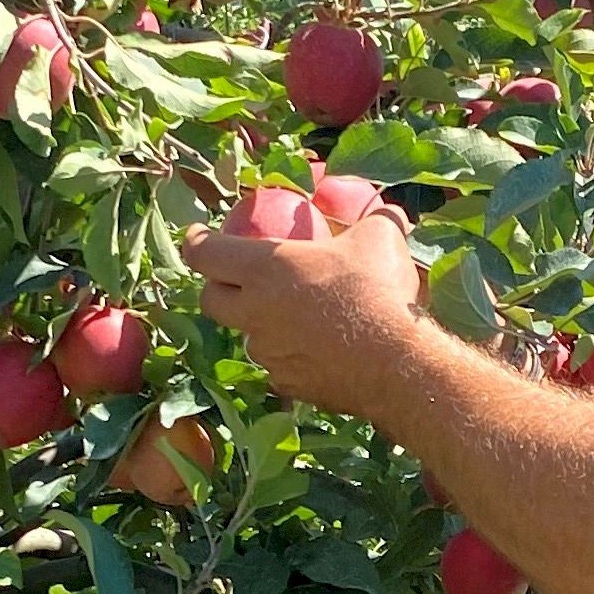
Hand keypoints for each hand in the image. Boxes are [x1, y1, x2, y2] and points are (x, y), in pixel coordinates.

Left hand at [183, 209, 436, 422]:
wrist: (397, 365)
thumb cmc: (379, 292)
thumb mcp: (381, 238)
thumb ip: (375, 218)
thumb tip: (388, 209)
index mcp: (264, 268)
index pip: (205, 253)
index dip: (196, 242)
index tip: (198, 236)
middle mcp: (254, 312)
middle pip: (211, 300)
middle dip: (217, 288)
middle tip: (235, 280)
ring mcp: (268, 352)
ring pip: (250, 336)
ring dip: (261, 324)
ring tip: (292, 317)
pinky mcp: (286, 383)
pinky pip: (279, 366)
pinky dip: (291, 356)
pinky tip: (317, 351)